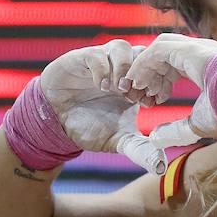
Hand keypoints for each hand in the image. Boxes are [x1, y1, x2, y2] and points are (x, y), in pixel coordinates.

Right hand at [39, 39, 164, 173]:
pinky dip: (103, 69)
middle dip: (144, 73)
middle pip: (144, 53)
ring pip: (123, 48)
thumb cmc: (90, 127)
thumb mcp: (118, 141)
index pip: (158, 70)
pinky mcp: (81, 59)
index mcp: (136, 84)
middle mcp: (122, 70)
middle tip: (137, 95)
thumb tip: (161, 168)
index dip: (159, 83)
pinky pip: (98, 53)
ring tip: (119, 90)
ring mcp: (103, 62)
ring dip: (124, 68)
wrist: (55, 122)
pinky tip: (101, 87)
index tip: (151, 103)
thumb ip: (140, 150)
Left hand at [124, 33, 216, 147]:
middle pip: (162, 57)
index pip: (172, 67)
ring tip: (135, 88)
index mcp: (203, 67)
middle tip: (138, 95)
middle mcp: (198, 53)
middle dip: (147, 75)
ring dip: (143, 68)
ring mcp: (194, 48)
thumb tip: (155, 138)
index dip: (158, 83)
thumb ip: (175, 131)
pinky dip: (143, 65)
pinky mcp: (187, 49)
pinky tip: (138, 83)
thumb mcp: (197, 125)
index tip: (151, 101)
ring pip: (157, 50)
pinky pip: (156, 51)